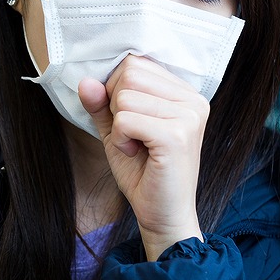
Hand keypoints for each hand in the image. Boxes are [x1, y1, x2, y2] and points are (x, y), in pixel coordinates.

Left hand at [78, 55, 206, 260]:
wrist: (162, 215)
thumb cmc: (142, 172)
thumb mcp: (116, 130)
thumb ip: (101, 103)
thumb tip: (85, 79)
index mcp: (185, 93)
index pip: (135, 64)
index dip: (117, 91)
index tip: (131, 123)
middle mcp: (193, 99)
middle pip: (129, 73)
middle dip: (116, 106)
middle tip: (133, 136)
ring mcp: (189, 116)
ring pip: (125, 96)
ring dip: (118, 127)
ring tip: (136, 147)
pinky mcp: (177, 136)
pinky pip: (125, 120)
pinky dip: (120, 140)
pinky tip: (136, 154)